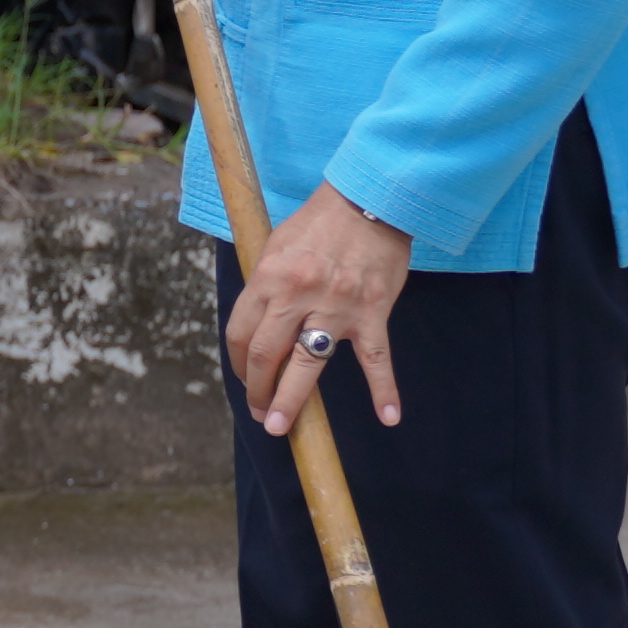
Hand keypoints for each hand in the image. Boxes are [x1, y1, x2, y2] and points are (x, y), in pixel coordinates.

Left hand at [226, 182, 411, 435]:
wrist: (368, 201)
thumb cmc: (318, 223)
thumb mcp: (275, 246)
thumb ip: (265, 285)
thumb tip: (255, 324)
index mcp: (268, 278)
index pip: (240, 332)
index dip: (238, 361)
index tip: (244, 377)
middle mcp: (297, 295)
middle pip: (266, 354)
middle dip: (257, 389)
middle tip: (259, 415)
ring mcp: (336, 306)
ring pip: (309, 364)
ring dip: (291, 399)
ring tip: (281, 425)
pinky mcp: (372, 312)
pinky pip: (376, 358)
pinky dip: (384, 389)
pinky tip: (389, 416)